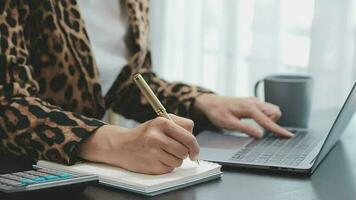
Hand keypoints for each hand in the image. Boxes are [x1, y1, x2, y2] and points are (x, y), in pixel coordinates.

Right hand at [77, 115, 198, 174]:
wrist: (121, 145)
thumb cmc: (145, 134)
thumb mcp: (161, 122)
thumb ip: (180, 125)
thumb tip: (194, 141)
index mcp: (162, 123)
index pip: (189, 136)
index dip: (195, 146)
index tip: (194, 151)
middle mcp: (156, 136)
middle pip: (185, 150)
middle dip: (185, 153)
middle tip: (178, 151)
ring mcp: (153, 152)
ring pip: (178, 161)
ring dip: (175, 160)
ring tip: (164, 153)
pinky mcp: (151, 165)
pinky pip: (169, 168)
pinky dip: (167, 166)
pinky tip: (157, 159)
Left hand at [194, 94, 293, 137]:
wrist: (210, 102)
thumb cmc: (218, 112)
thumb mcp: (229, 123)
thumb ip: (245, 129)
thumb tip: (260, 134)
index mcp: (249, 108)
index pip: (268, 121)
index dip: (278, 130)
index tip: (287, 136)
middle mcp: (254, 102)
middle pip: (275, 112)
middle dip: (272, 122)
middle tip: (257, 127)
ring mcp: (254, 101)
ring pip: (271, 109)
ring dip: (269, 118)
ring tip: (253, 123)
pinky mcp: (252, 102)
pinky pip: (265, 108)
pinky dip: (264, 115)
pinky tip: (253, 120)